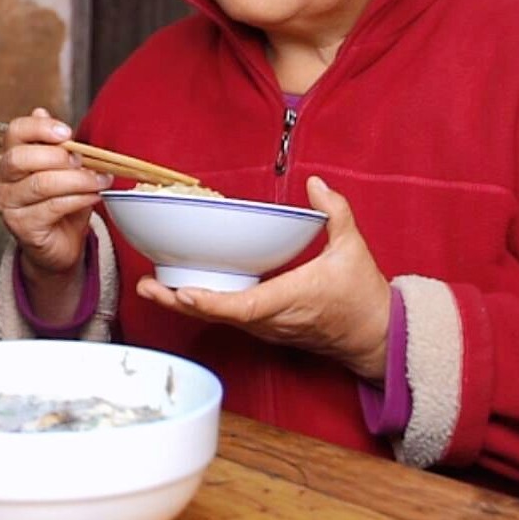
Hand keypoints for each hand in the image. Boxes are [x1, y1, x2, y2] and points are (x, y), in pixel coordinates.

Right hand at [0, 107, 110, 276]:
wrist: (60, 244)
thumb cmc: (60, 201)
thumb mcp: (60, 168)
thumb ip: (53, 143)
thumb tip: (40, 111)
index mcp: (8, 158)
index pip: (14, 132)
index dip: (40, 128)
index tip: (67, 132)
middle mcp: (0, 179)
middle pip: (20, 158)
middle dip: (57, 156)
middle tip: (83, 160)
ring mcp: (7, 205)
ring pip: (41, 184)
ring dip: (77, 179)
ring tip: (100, 179)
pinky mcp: (21, 227)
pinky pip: (53, 207)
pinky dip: (79, 198)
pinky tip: (94, 196)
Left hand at [134, 176, 391, 380]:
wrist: (373, 336)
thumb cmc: (362, 297)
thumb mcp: (354, 249)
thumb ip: (335, 213)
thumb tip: (316, 184)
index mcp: (290, 299)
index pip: (244, 306)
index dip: (211, 301)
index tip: (183, 293)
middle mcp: (271, 318)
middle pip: (218, 314)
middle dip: (178, 302)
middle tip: (146, 285)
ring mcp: (265, 326)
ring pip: (218, 317)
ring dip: (182, 304)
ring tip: (150, 286)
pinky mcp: (262, 326)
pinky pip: (227, 316)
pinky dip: (200, 304)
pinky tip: (178, 289)